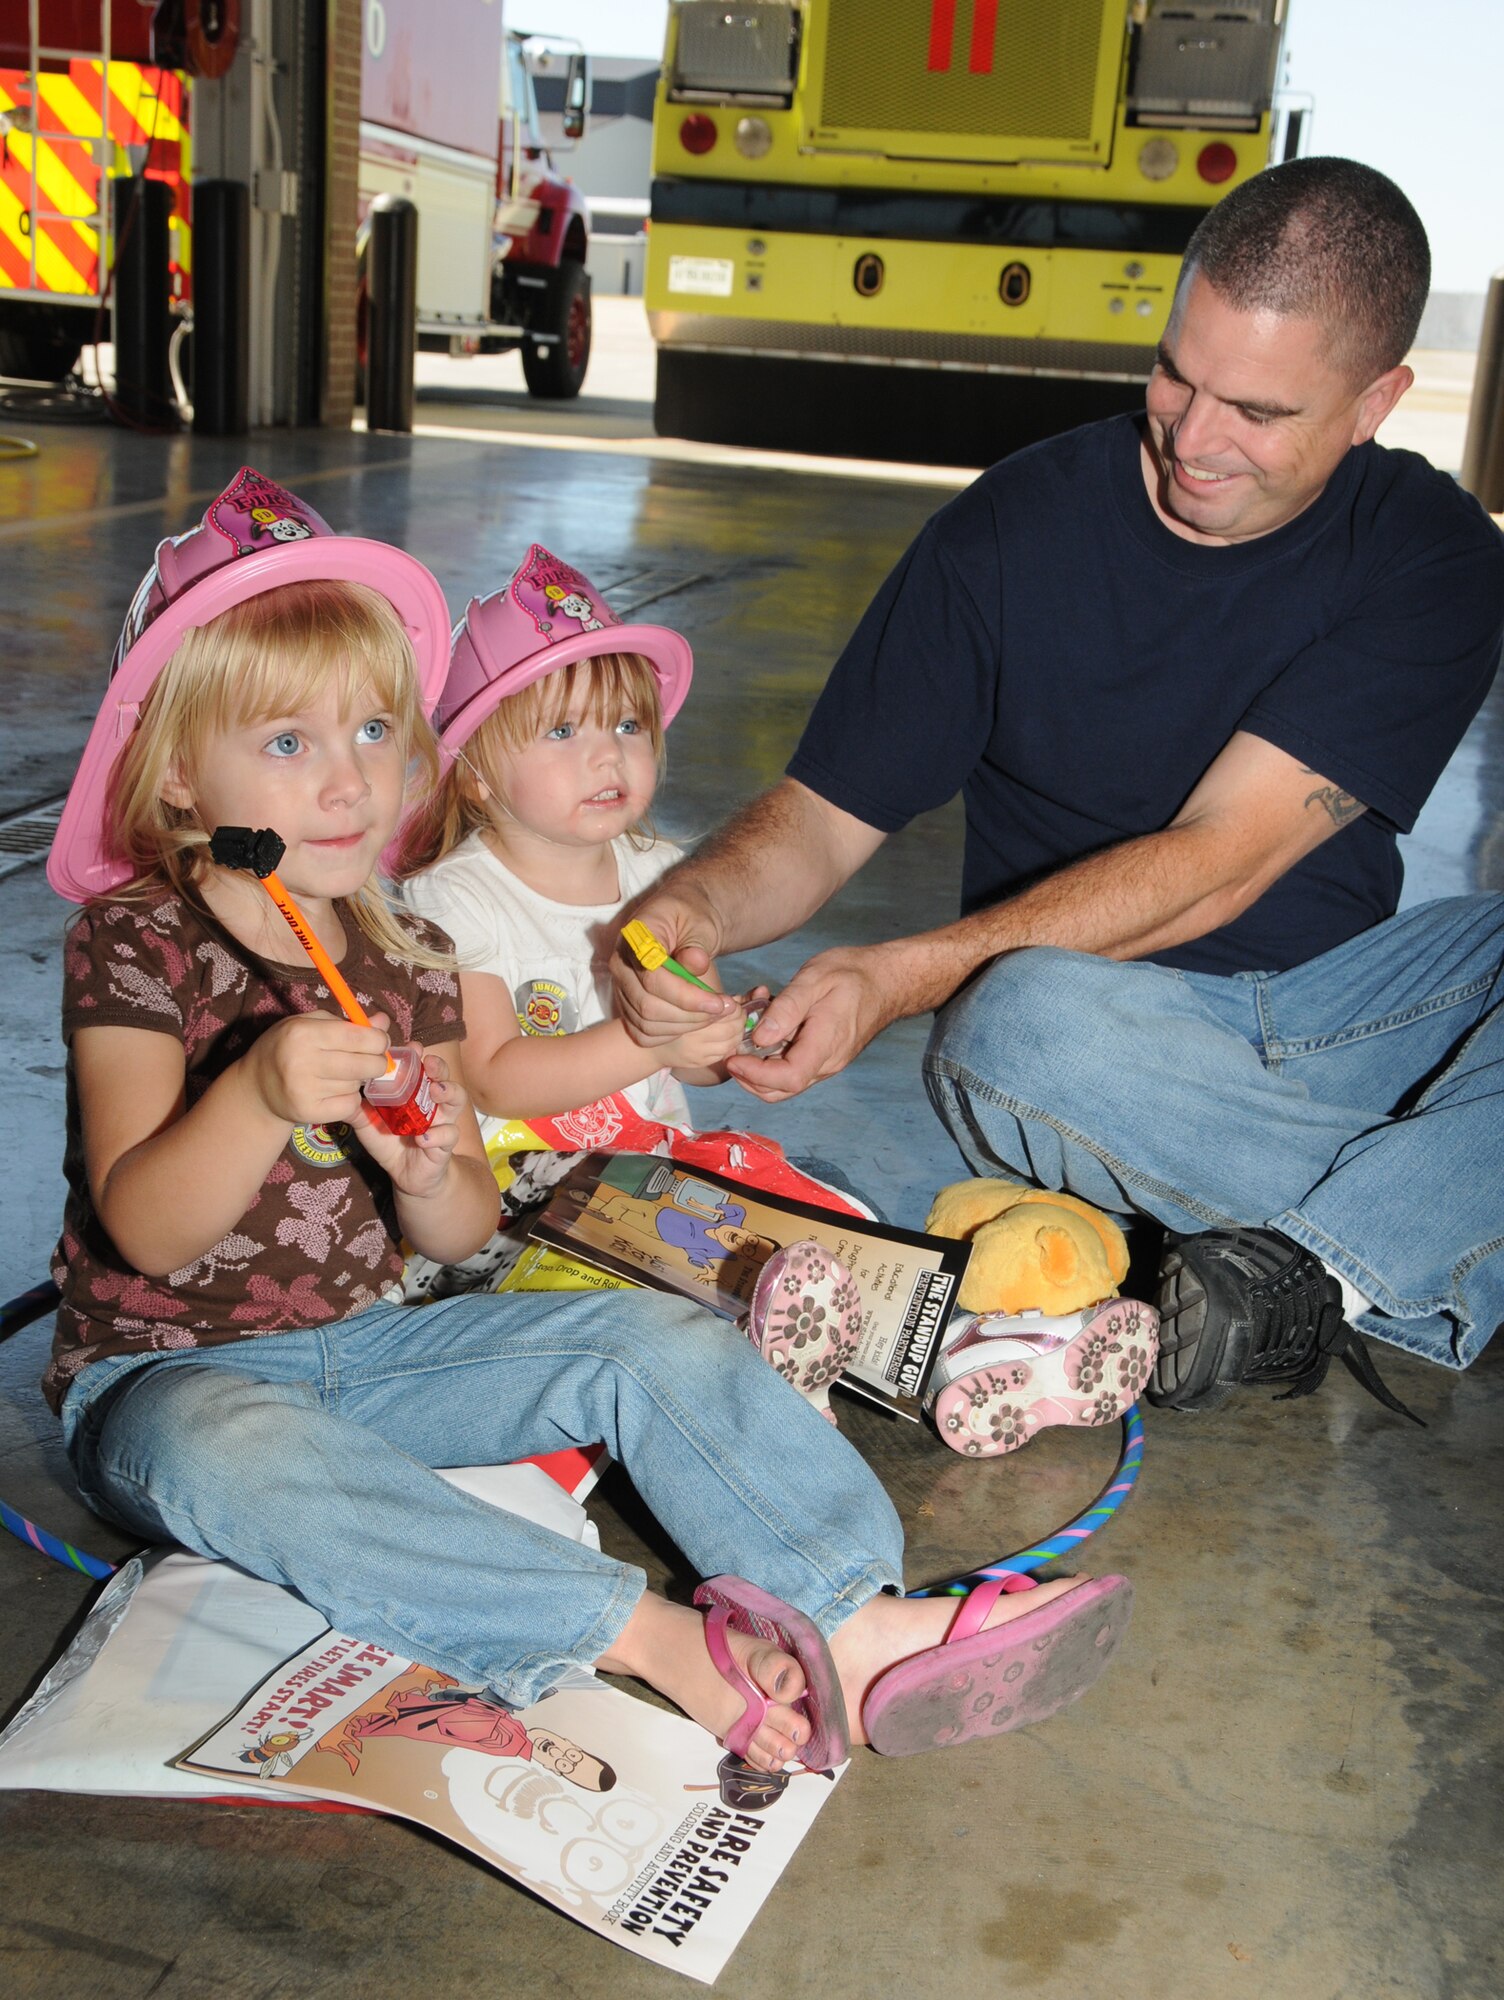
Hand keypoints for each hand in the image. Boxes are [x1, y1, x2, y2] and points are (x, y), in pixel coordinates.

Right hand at [243, 1009, 391, 1128]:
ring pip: (357, 1085)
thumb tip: (383, 1022)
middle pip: (366, 1064)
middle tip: (372, 1060)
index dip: (379, 1040)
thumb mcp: (311, 1024)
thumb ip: (347, 1022)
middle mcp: (302, 1062)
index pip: (360, 1037)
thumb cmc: (288, 1047)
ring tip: (340, 1074)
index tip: (379, 1042)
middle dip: (377, 1062)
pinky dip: (349, 1099)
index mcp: (304, 1033)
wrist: (256, 1086)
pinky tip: (335, 1091)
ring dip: (357, 1080)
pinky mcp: (308, 1113)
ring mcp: (304, 1090)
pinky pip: (349, 1105)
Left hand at [351, 1046, 467, 1198]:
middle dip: (439, 1067)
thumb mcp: (368, 1125)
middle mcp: (432, 1102)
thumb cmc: (390, 1143)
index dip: (418, 1055)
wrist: (407, 1175)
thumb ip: (356, 1110)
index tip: (411, 1048)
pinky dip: (438, 1135)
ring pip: (457, 1100)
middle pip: (444, 1076)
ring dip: (449, 1092)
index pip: (420, 1067)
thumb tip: (338, 1093)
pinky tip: (423, 1138)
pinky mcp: (444, 1144)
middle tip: (429, 1064)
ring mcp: (442, 1121)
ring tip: (436, 1091)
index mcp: (415, 1092)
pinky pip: (449, 1135)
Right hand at [612, 888, 738, 1046]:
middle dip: (690, 1015)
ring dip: (684, 1026)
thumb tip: (696, 963)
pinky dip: (669, 1034)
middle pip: (648, 1004)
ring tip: (713, 1016)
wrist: (680, 921)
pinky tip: (692, 1024)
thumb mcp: (701, 923)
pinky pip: (642, 1031)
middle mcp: (621, 963)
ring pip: (646, 1021)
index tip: (718, 1003)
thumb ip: (697, 943)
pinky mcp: (627, 1003)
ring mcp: (621, 985)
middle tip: (723, 1010)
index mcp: (635, 938)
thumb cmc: (691, 918)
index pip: (653, 977)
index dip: (686, 996)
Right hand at [662, 996, 755, 1072]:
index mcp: (684, 1014)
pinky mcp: (699, 1062)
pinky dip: (731, 1042)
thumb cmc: (670, 1014)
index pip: (720, 1012)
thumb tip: (737, 999)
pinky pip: (724, 1052)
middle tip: (738, 1011)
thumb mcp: (685, 998)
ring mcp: (695, 1053)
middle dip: (739, 1018)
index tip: (733, 1002)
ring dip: (738, 1031)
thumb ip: (709, 995)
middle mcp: (690, 1037)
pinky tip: (727, 1034)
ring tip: (734, 1022)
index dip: (732, 1006)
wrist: (652, 1043)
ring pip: (731, 1042)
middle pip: (730, 1029)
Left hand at [724, 946, 900, 1101]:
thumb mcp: (815, 980)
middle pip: (782, 1091)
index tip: (733, 1058)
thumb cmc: (852, 975)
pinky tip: (764, 1037)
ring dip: (758, 1072)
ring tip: (743, 1043)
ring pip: (785, 1084)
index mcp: (826, 1044)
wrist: (885, 980)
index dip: (755, 1075)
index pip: (788, 1079)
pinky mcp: (824, 1058)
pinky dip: (772, 1063)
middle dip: (749, 1080)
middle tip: (730, 1054)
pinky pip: (794, 1071)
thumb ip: (787, 1009)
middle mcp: (827, 1062)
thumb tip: (759, 1037)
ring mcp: (827, 1063)